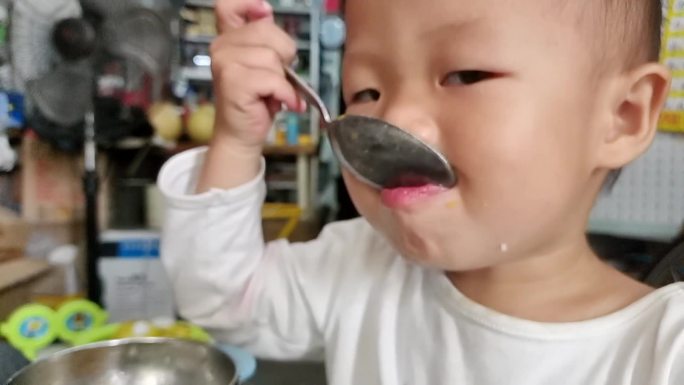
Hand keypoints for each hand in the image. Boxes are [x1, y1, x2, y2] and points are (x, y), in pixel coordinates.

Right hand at [210, 0, 304, 154]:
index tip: (264, 13)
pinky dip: (285, 94)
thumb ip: (266, 40)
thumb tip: (266, 11)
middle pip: (267, 31)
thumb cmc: (257, 102)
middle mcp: (221, 46)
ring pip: (272, 58)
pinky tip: (284, 104)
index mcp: (229, 39)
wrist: (242, 135)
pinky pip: (273, 80)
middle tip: (279, 77)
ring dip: (284, 81)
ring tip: (277, 93)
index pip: (228, 6)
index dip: (249, 4)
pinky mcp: (233, 81)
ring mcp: (224, 63)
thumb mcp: (266, 66)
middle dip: (284, 55)